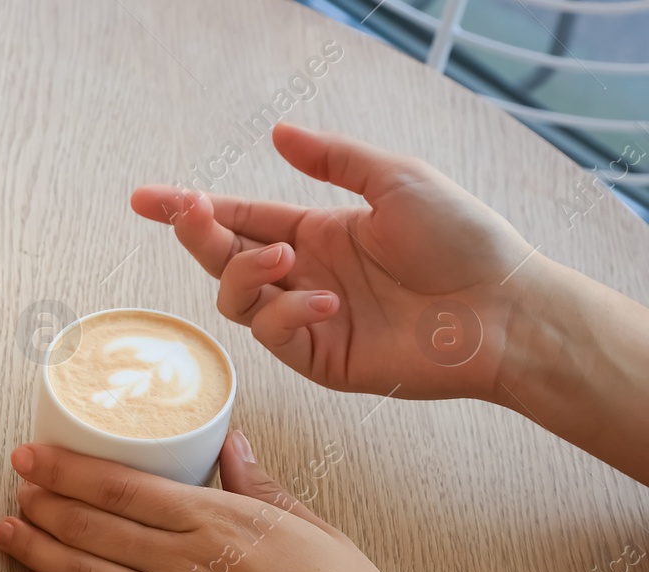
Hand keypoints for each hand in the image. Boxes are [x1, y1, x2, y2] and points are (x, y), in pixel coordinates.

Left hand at [0, 434, 460, 571]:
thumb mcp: (314, 530)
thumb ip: (261, 486)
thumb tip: (232, 441)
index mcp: (226, 521)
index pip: (126, 486)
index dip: (70, 469)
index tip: (32, 455)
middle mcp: (194, 563)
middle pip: (98, 526)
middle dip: (45, 502)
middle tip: (12, 486)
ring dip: (41, 549)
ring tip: (6, 529)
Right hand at [131, 124, 538, 403]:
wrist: (503, 310)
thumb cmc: (463, 241)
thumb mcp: (397, 179)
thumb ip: (332, 160)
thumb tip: (279, 134)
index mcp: (318, 231)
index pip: (239, 218)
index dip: (191, 210)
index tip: (146, 199)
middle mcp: (304, 275)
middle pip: (225, 258)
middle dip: (199, 235)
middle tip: (189, 215)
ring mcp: (308, 320)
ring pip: (237, 299)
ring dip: (246, 273)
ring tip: (285, 256)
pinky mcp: (320, 359)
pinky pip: (275, 336)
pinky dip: (288, 314)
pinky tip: (326, 300)